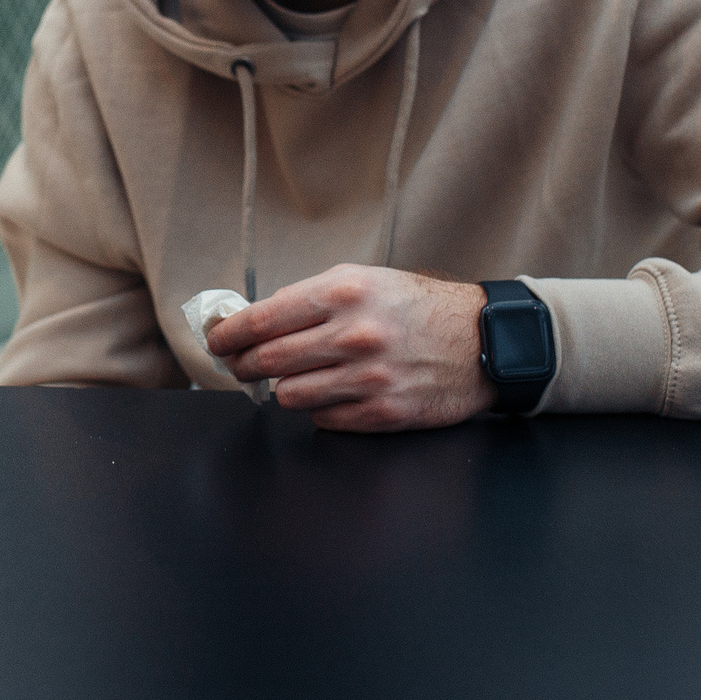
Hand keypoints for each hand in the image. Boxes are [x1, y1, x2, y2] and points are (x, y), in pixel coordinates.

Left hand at [206, 264, 486, 432]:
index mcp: (343, 293)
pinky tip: (334, 393)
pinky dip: (320, 408)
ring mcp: (368, 378)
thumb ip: (308, 297)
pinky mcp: (382, 413)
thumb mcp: (364, 281)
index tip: (217, 341)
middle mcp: (353, 335)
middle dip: (244, 365)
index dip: (228, 335)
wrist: (483, 341)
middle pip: (267, 361)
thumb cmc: (418, 308)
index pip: (261, 320)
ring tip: (298, 377)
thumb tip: (253, 320)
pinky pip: (322, 419)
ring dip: (285, 388)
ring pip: (289, 395)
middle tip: (240, 365)